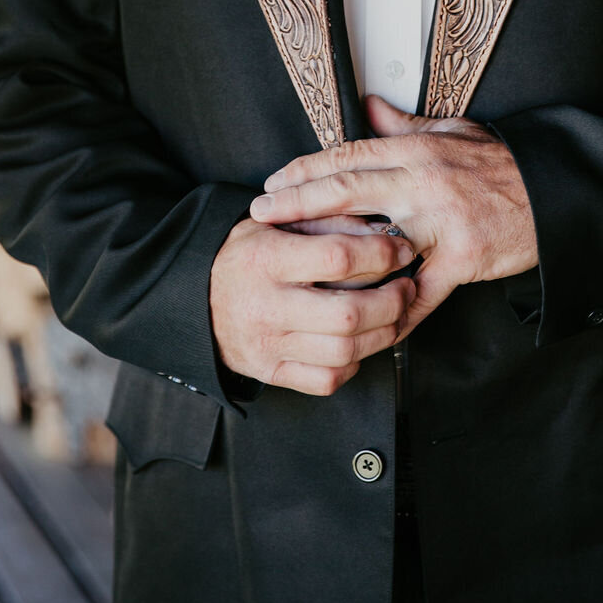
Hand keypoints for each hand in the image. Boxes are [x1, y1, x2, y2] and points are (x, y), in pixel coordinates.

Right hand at [209, 214, 415, 395]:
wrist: (196, 296)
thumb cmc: (247, 254)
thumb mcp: (280, 222)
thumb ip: (331, 222)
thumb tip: (385, 236)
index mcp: (267, 259)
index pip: (338, 257)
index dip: (381, 254)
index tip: (402, 250)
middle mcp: (266, 306)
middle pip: (348, 313)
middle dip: (392, 302)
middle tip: (406, 288)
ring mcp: (267, 345)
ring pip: (345, 351)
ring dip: (383, 334)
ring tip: (393, 315)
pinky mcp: (270, 373)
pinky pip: (327, 379)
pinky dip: (354, 363)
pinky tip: (359, 342)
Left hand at [250, 94, 537, 339]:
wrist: (554, 193)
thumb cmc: (503, 165)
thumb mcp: (454, 131)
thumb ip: (405, 125)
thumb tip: (368, 107)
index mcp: (418, 150)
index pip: (349, 155)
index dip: (306, 168)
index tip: (274, 180)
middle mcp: (423, 182)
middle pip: (347, 190)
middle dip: (298, 202)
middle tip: (262, 213)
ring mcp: (442, 221)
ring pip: (376, 241)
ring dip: (334, 257)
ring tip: (300, 268)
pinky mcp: (462, 257)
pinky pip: (422, 289)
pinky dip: (395, 309)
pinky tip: (368, 323)